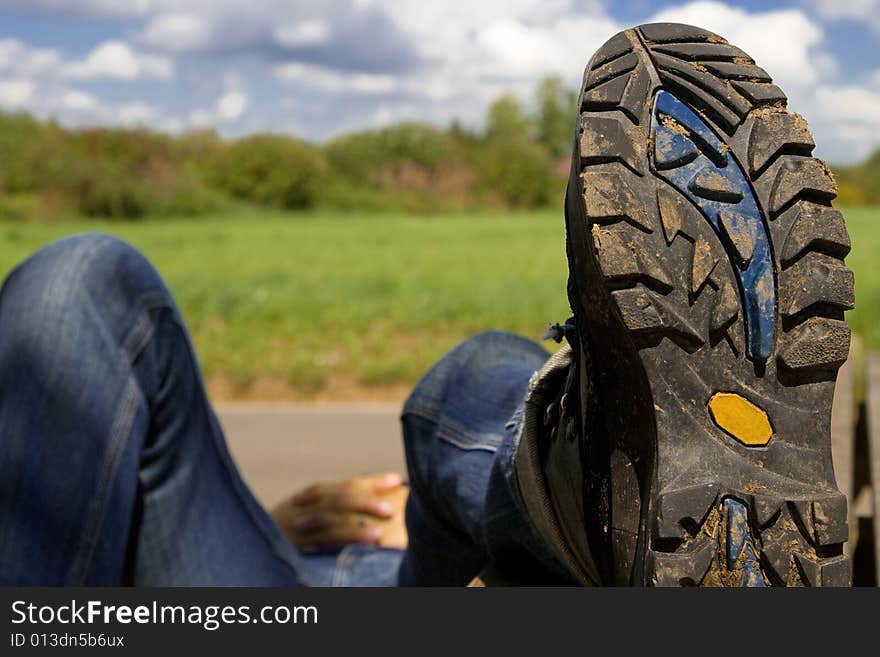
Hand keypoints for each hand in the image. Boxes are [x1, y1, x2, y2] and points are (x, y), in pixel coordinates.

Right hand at [271, 473, 408, 551]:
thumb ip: (334, 507)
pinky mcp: (294, 547)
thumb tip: (373, 502)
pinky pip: (319, 546)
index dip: (370, 482)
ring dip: (357, 526)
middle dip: (367, 499)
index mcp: (310, 498)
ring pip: (329, 522)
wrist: (247, 547)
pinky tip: (361, 549)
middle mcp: (303, 508)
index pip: (344, 485)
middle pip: (338, 499)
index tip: (396, 480)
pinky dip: (341, 545)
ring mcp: (297, 527)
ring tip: (381, 530)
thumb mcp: (306, 513)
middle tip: (393, 506)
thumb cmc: (285, 532)